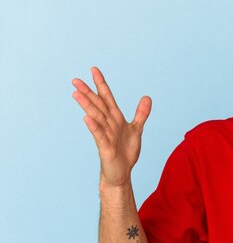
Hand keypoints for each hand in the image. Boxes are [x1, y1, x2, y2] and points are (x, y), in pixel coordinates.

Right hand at [72, 67, 151, 186]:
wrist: (121, 173)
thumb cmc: (126, 152)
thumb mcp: (136, 130)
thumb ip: (141, 114)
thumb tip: (147, 97)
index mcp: (115, 118)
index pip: (107, 98)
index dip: (101, 84)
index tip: (94, 69)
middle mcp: (108, 125)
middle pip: (97, 105)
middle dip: (88, 92)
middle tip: (75, 80)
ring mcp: (105, 135)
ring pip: (96, 117)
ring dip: (87, 106)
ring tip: (76, 93)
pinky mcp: (105, 148)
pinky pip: (99, 135)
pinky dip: (93, 126)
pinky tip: (86, 117)